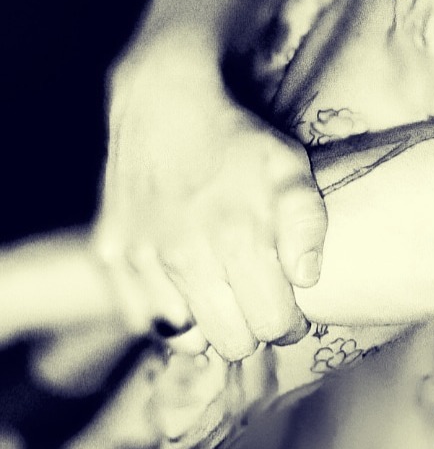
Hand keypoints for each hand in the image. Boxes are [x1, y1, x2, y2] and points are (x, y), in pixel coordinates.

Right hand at [95, 38, 327, 359]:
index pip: (274, 324)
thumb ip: (307, 222)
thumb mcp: (289, 165)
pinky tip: (187, 287)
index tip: (295, 308)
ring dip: (211, 324)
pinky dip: (168, 314)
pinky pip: (143, 320)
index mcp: (239, 237)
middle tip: (261, 301)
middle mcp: (187, 257)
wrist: (165, 105)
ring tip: (225, 292)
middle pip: (233, 342)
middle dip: (255, 328)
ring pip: (187, 339)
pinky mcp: (112, 259)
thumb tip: (307, 278)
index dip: (292, 322)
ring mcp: (143, 261)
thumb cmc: (238, 138)